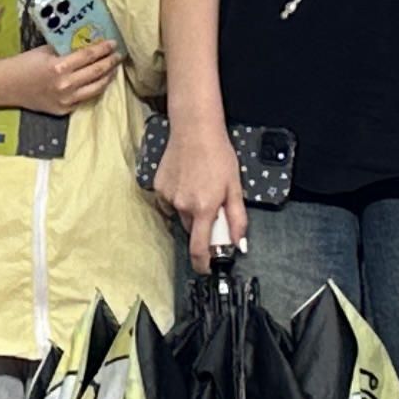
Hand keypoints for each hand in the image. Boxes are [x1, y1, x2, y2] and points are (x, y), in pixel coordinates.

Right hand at [0, 39, 123, 118]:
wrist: (7, 86)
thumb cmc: (24, 64)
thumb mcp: (45, 51)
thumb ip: (65, 49)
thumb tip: (85, 43)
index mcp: (59, 67)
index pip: (89, 56)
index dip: (103, 49)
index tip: (113, 43)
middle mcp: (66, 85)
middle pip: (97, 72)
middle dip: (110, 62)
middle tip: (118, 55)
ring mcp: (66, 100)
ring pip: (96, 88)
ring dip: (107, 77)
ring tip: (113, 69)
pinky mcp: (64, 110)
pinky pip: (84, 98)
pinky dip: (93, 88)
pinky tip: (98, 81)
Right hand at [154, 121, 247, 269]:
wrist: (195, 130)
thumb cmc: (218, 155)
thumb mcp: (235, 187)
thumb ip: (237, 219)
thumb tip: (240, 243)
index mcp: (203, 208)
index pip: (199, 248)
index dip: (202, 263)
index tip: (206, 267)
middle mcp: (183, 205)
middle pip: (191, 229)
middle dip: (201, 224)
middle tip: (212, 206)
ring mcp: (168, 196)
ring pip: (180, 214)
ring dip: (190, 209)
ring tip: (199, 186)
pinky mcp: (159, 186)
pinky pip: (169, 201)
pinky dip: (178, 196)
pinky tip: (186, 180)